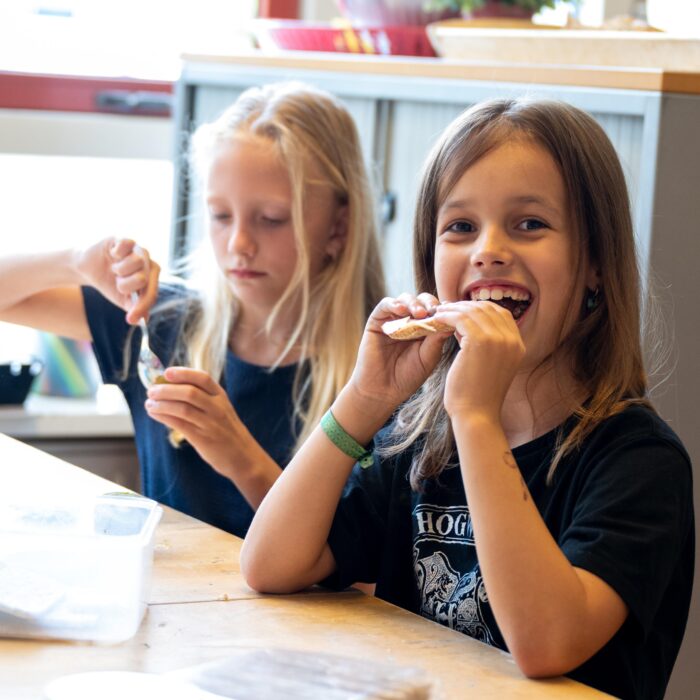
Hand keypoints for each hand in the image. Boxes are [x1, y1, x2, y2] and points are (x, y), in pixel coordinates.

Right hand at [77, 237, 159, 323]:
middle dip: (126, 286)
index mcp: (151, 279)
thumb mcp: (122, 300)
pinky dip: (116, 254)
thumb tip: (143, 320)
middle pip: (143, 278)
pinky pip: (125, 246)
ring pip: (136, 262)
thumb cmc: (110, 284)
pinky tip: (112, 255)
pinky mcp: (124, 239)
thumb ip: (134, 309)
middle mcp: (148, 263)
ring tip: (114, 269)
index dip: (141, 306)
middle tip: (117, 285)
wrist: (89, 269)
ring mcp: (137, 249)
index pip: (151, 293)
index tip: (129, 318)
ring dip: (119, 270)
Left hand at [144, 367, 249, 476]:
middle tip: (151, 390)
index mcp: (221, 397)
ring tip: (149, 403)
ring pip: (182, 408)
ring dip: (162, 404)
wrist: (243, 456)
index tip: (166, 372)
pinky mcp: (203, 439)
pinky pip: (179, 424)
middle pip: (189, 392)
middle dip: (166, 389)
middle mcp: (217, 408)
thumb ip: (202, 399)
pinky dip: (164, 417)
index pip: (203, 378)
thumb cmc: (227, 431)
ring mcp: (210, 423)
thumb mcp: (221, 409)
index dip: (183, 373)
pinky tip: (154, 414)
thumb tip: (170, 387)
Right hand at [347, 293, 451, 414]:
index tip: (451, 311)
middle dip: (430, 303)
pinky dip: (394, 304)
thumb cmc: (407, 377)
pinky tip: (402, 311)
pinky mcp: (376, 321)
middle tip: (435, 310)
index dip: (443, 308)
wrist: (382, 391)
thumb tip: (452, 320)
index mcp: (424, 329)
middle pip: (422, 301)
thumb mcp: (428, 357)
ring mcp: (392, 320)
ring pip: (405, 299)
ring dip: (414, 303)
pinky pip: (385, 305)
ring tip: (420, 313)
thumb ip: (437, 339)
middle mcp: (409, 322)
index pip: (436, 311)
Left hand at [437, 301, 524, 421]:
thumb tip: (466, 328)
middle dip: (466, 305)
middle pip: (488, 308)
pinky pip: (460, 318)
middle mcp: (512, 340)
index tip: (462, 311)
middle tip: (447, 308)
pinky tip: (436, 319)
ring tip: (438, 312)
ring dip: (454, 308)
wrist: (476, 415)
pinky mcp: (480, 341)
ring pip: (473, 310)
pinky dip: (447, 316)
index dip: (480, 308)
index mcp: (518, 346)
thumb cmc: (477, 395)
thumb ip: (487, 346)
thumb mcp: (490, 366)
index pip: (501, 313)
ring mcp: (499, 339)